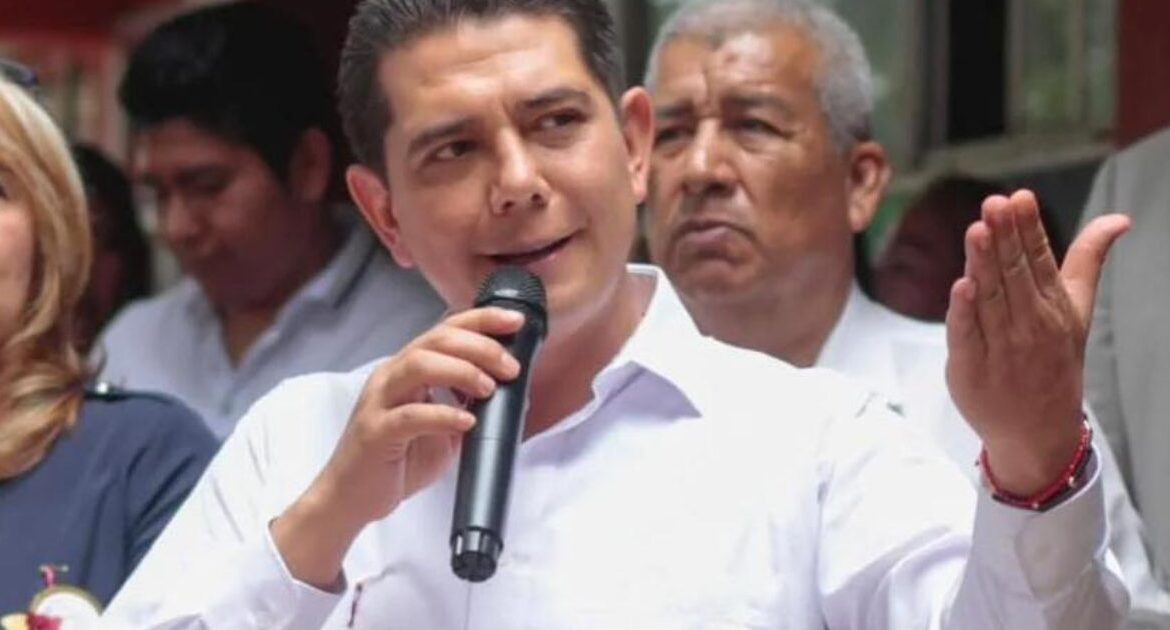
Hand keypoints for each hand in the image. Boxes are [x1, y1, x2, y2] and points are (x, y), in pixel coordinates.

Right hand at [271, 307, 523, 587]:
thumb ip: (469, 406)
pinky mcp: (375, 432)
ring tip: (490, 388)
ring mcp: (379, 401)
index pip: (445, 330)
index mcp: (407, 369)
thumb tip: (512, 395)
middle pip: (437, 340)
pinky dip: (443, 414)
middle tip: (510, 366)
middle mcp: (392, 377)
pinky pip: (410, 415)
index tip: (515, 322)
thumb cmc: (397, 461)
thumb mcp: (444, 429)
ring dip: (463, 371)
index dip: (482, 320)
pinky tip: (466, 421)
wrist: (351, 499)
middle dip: (480, 346)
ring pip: (420, 365)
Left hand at [945, 190, 1128, 495]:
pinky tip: (960, 286)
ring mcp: (1000, 347)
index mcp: (1054, 306)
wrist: (1038, 433)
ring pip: (989, 300)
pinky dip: (963, 314)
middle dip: (1005, 239)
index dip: (1028, 229)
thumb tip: (1118, 219)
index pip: (1040, 261)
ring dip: (983, 265)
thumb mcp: (1076, 311)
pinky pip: (967, 337)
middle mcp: (1029, 325)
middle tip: (995, 204)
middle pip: (1013, 275)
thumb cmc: (1053, 361)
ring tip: (977, 230)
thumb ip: (1086, 261)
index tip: (1019, 197)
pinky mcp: (970, 368)